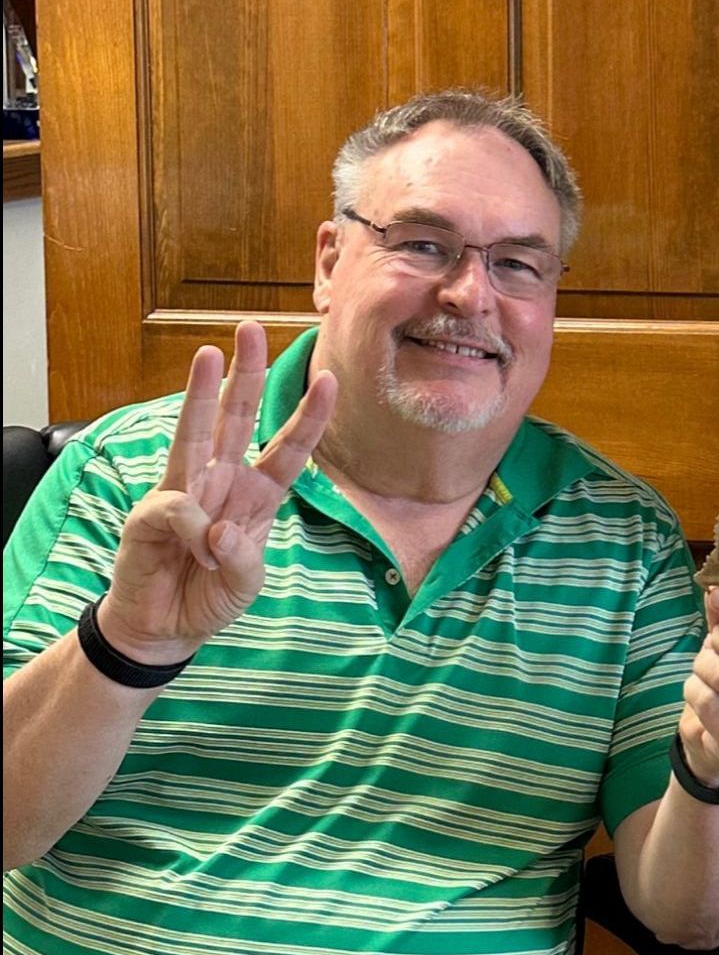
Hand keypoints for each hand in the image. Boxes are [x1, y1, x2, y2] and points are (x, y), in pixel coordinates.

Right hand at [99, 321, 336, 662]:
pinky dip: (192, 528)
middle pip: (237, 417)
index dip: (309, 416)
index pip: (289, 447)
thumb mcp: (247, 582)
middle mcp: (222, 480)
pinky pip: (177, 508)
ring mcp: (186, 491)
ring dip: (202, 392)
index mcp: (257, 493)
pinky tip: (198, 550)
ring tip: (209, 352)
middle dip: (247, 373)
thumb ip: (243, 558)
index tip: (330, 379)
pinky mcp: (152, 513)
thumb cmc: (210, 594)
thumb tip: (219, 531)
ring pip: (195, 431)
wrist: (165, 626)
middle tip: (252, 328)